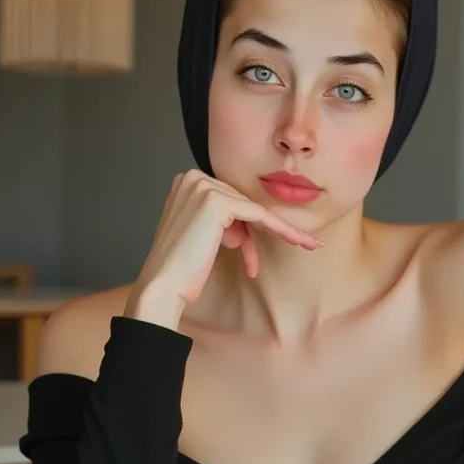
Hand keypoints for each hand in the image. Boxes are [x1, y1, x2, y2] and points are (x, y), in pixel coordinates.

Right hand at [124, 170, 322, 326]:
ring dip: (269, 234)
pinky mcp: (217, 201)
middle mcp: (193, 178)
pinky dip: (280, 228)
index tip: (274, 236)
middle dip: (257, 232)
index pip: (229, 199)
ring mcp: (203, 187)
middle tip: (287, 247)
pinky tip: (299, 240)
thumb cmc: (181, 268)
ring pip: (252, 209)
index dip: (248, 225)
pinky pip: (258, 215)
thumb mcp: (201, 234)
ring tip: (299, 245)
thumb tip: (242, 230)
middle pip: (241, 203)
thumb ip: (219, 222)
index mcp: (186, 182)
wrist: (164, 285)